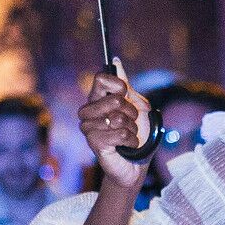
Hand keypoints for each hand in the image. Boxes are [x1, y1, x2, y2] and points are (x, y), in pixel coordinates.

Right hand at [78, 69, 154, 190]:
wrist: (136, 163)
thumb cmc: (136, 133)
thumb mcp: (136, 106)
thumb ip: (126, 86)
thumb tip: (116, 61)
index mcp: (97, 99)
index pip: (101, 79)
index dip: (119, 85)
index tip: (126, 93)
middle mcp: (88, 111)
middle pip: (114, 100)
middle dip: (132, 112)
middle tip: (132, 121)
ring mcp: (88, 127)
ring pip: (119, 118)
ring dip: (132, 128)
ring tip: (128, 135)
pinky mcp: (94, 143)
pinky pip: (120, 134)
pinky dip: (131, 140)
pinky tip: (127, 145)